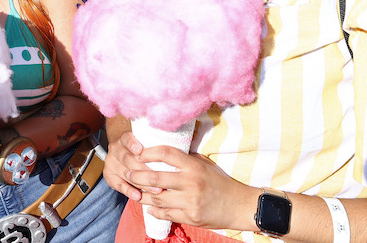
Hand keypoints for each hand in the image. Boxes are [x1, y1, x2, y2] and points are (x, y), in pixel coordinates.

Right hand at [104, 130, 159, 200]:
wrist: (123, 154)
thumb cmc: (141, 150)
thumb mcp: (144, 144)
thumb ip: (152, 149)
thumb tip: (171, 154)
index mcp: (124, 139)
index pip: (126, 138)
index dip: (132, 144)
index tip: (140, 150)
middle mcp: (116, 149)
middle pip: (127, 159)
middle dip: (144, 170)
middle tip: (159, 179)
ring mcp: (111, 162)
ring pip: (126, 173)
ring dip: (141, 183)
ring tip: (155, 191)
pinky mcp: (109, 175)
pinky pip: (119, 185)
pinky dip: (129, 191)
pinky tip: (138, 196)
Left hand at [126, 146, 255, 230]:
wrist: (239, 205)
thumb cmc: (220, 181)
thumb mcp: (204, 164)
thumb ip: (184, 158)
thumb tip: (161, 149)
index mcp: (194, 166)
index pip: (166, 153)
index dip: (148, 152)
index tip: (138, 153)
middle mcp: (191, 183)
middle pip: (155, 177)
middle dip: (137, 176)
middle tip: (128, 173)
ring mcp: (190, 202)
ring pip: (157, 198)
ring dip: (142, 194)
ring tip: (135, 190)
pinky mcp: (191, 217)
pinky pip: (166, 214)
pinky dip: (154, 210)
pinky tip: (149, 206)